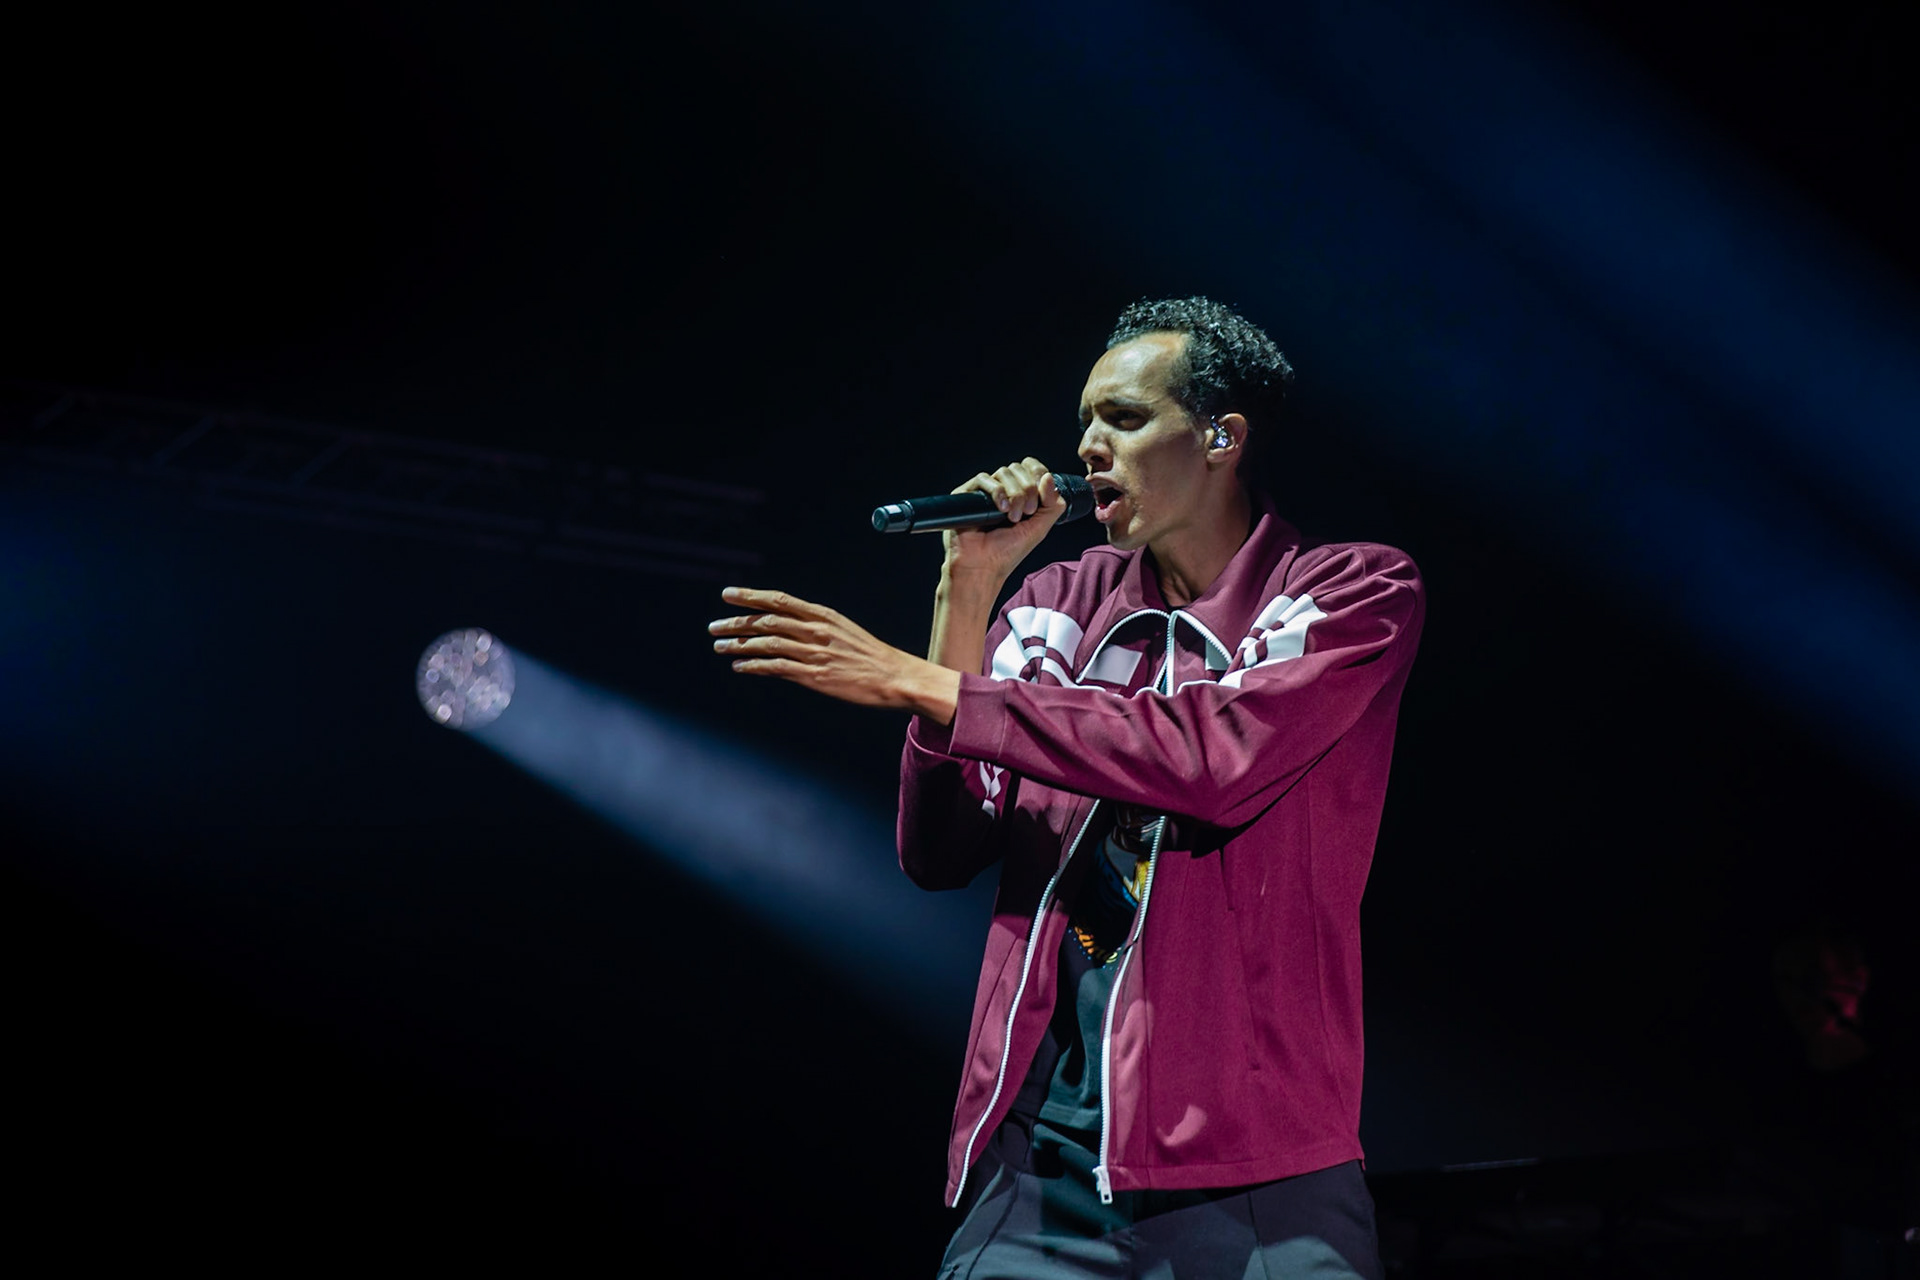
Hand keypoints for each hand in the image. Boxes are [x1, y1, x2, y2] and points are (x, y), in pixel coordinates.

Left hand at [710, 587, 960, 721]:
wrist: (896, 677)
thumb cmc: (872, 656)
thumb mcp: (844, 630)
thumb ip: (817, 627)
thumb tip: (791, 628)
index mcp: (823, 615)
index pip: (779, 601)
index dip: (751, 597)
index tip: (728, 595)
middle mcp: (815, 630)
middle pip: (767, 622)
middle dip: (737, 623)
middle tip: (714, 626)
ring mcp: (814, 653)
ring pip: (767, 644)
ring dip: (740, 645)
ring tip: (720, 646)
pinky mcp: (814, 676)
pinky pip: (776, 668)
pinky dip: (754, 666)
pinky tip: (740, 666)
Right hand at [942, 458, 1065, 584]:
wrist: (983, 567)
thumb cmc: (1007, 553)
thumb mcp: (1040, 528)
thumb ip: (1052, 503)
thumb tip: (1048, 477)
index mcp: (1020, 495)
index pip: (1030, 468)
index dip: (1037, 474)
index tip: (1040, 497)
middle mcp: (1002, 491)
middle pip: (1018, 468)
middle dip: (1028, 489)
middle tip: (1027, 513)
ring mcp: (985, 492)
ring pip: (1004, 472)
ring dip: (1015, 494)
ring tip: (1012, 517)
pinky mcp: (967, 494)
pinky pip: (984, 478)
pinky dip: (997, 492)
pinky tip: (1001, 509)